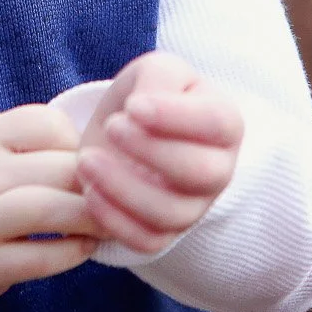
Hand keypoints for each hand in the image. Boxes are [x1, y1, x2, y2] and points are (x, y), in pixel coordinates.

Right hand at [0, 103, 101, 311]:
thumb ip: (31, 148)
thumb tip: (106, 154)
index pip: (47, 122)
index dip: (80, 143)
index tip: (88, 166)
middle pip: (60, 168)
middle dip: (100, 184)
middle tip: (121, 198)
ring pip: (53, 209)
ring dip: (92, 218)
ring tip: (108, 224)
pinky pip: (43, 257)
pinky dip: (73, 253)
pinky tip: (82, 249)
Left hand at [75, 51, 243, 255]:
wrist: (126, 130)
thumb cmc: (147, 96)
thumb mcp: (155, 71)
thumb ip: (157, 79)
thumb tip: (143, 108)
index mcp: (225, 124)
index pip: (216, 124)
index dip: (175, 117)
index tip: (133, 106)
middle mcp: (218, 170)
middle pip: (201, 173)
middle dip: (152, 152)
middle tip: (111, 127)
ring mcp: (194, 207)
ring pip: (171, 213)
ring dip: (123, 187)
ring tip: (86, 159)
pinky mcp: (165, 234)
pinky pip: (147, 241)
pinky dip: (115, 220)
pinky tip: (89, 191)